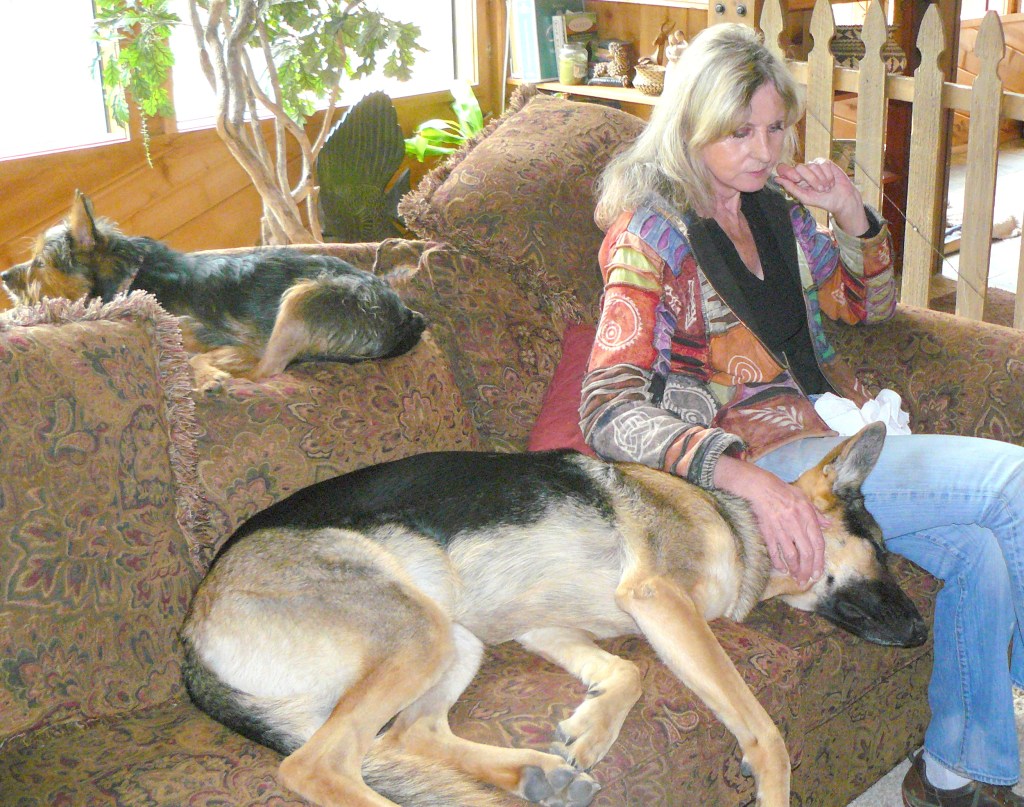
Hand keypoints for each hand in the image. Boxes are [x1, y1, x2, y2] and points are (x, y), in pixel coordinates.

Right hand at [713, 455, 825, 584]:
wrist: (759, 487)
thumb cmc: (782, 490)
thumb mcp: (803, 498)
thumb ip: (817, 513)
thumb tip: (828, 524)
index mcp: (807, 516)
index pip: (818, 543)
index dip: (819, 561)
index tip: (817, 573)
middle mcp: (796, 524)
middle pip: (806, 553)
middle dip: (807, 570)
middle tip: (806, 581)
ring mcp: (781, 529)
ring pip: (791, 555)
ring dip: (794, 569)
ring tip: (796, 578)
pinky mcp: (767, 531)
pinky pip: (774, 551)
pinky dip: (778, 562)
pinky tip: (781, 569)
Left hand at [775, 159, 868, 235]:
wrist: (840, 199)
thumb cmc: (821, 200)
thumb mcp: (804, 197)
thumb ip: (790, 188)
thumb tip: (776, 179)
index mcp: (794, 179)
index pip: (783, 168)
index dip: (788, 172)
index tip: (796, 179)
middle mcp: (803, 171)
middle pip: (799, 167)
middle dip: (810, 179)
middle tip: (818, 189)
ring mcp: (814, 165)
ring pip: (812, 166)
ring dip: (821, 180)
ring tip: (825, 188)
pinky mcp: (825, 163)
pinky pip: (823, 165)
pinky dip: (828, 176)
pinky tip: (831, 182)